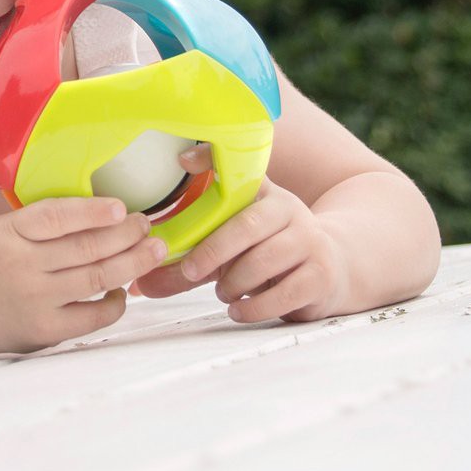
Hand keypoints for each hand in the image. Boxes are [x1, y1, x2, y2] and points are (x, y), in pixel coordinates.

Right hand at [0, 197, 166, 353]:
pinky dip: (116, 301)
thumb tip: (108, 211)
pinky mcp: (47, 330)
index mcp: (10, 233)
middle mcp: (22, 267)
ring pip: (96, 278)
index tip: (121, 207)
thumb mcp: (8, 227)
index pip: (56, 218)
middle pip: (86, 248)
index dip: (92, 212)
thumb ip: (47, 219)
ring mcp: (35, 301)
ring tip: (152, 250)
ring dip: (132, 262)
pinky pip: (94, 315)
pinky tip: (123, 287)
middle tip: (145, 225)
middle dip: (125, 235)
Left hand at [132, 146, 344, 322]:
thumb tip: (138, 286)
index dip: (210, 161)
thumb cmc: (267, 254)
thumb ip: (187, 263)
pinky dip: (254, 307)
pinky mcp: (320, 276)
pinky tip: (239, 309)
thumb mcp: (231, 248)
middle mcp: (289, 211)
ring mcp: (309, 242)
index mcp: (263, 194)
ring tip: (223, 293)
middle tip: (190, 270)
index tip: (181, 161)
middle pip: (247, 225)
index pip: (239, 170)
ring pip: (264, 261)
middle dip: (212, 250)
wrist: (333, 268)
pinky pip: (284, 293)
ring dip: (233, 283)